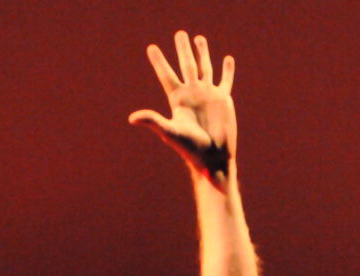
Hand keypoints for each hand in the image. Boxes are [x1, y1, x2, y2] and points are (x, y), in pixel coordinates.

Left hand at [129, 31, 236, 180]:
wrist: (212, 157)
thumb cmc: (190, 148)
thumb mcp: (170, 132)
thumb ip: (152, 121)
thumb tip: (132, 118)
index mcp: (178, 99)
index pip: (166, 75)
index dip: (158, 61)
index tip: (151, 48)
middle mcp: (193, 94)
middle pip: (186, 65)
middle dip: (182, 49)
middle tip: (180, 33)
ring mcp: (208, 95)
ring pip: (205, 68)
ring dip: (202, 53)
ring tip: (198, 39)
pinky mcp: (223, 99)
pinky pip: (225, 80)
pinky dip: (227, 70)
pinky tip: (227, 59)